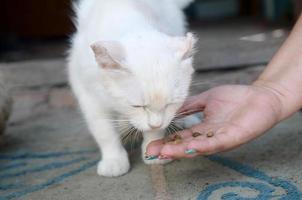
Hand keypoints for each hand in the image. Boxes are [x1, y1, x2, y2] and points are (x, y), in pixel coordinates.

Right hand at [146, 84, 284, 158]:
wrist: (261, 96)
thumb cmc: (235, 98)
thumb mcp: (206, 99)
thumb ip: (189, 104)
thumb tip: (169, 106)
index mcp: (202, 128)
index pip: (180, 137)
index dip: (166, 141)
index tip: (150, 145)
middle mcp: (209, 137)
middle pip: (186, 145)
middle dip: (168, 150)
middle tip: (151, 153)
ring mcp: (221, 138)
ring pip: (198, 147)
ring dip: (181, 151)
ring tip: (165, 153)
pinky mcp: (233, 137)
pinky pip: (216, 143)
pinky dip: (203, 146)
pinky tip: (190, 147)